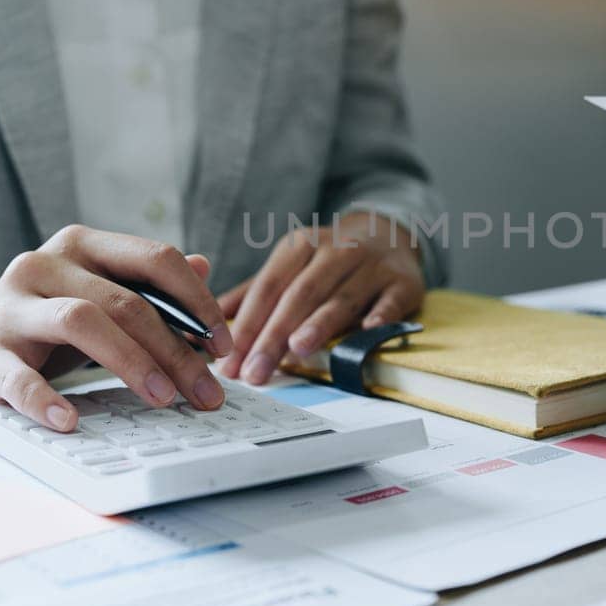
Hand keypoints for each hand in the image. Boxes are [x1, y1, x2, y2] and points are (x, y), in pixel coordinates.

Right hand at [0, 225, 233, 431]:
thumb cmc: (42, 325)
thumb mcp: (97, 296)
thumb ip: (145, 283)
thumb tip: (204, 267)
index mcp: (83, 246)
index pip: (155, 258)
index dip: (197, 301)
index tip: (223, 344)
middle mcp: (45, 264)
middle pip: (125, 301)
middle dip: (175, 350)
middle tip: (206, 393)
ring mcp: (11, 306)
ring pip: (81, 321)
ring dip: (130, 362)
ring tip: (162, 400)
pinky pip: (18, 377)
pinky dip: (46, 400)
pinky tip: (71, 421)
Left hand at [218, 211, 424, 384]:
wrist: (390, 234)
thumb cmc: (331, 261)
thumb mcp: (291, 265)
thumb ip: (251, 295)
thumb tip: (201, 326)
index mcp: (300, 247)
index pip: (268, 288)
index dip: (246, 324)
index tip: (228, 361)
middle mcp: (335, 251)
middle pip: (299, 295)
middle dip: (274, 335)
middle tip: (255, 371)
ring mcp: (371, 265)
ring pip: (341, 297)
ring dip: (320, 324)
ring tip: (297, 350)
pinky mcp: (403, 281)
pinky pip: (391, 299)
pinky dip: (381, 314)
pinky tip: (369, 330)